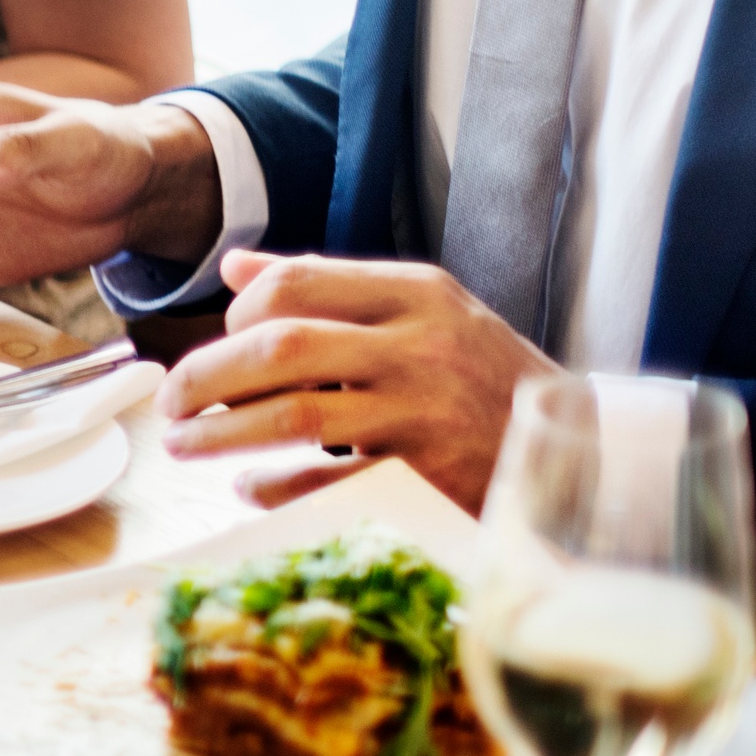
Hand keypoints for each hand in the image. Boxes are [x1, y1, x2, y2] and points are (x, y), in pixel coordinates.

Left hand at [156, 253, 550, 509]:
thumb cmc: (483, 380)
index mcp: (415, 292)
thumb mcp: (419, 316)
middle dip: (205, 377)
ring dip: (221, 434)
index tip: (215, 349)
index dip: (235, 317)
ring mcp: (424, 408)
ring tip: (183, 446)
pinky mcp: (426, 473)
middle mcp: (419, 342)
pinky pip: (326, 480)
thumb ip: (329, 287)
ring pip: (293, 415)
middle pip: (278, 346)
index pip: (295, 284)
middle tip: (169, 406)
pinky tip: (246, 487)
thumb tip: (237, 267)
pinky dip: (273, 486)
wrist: (586, 449)